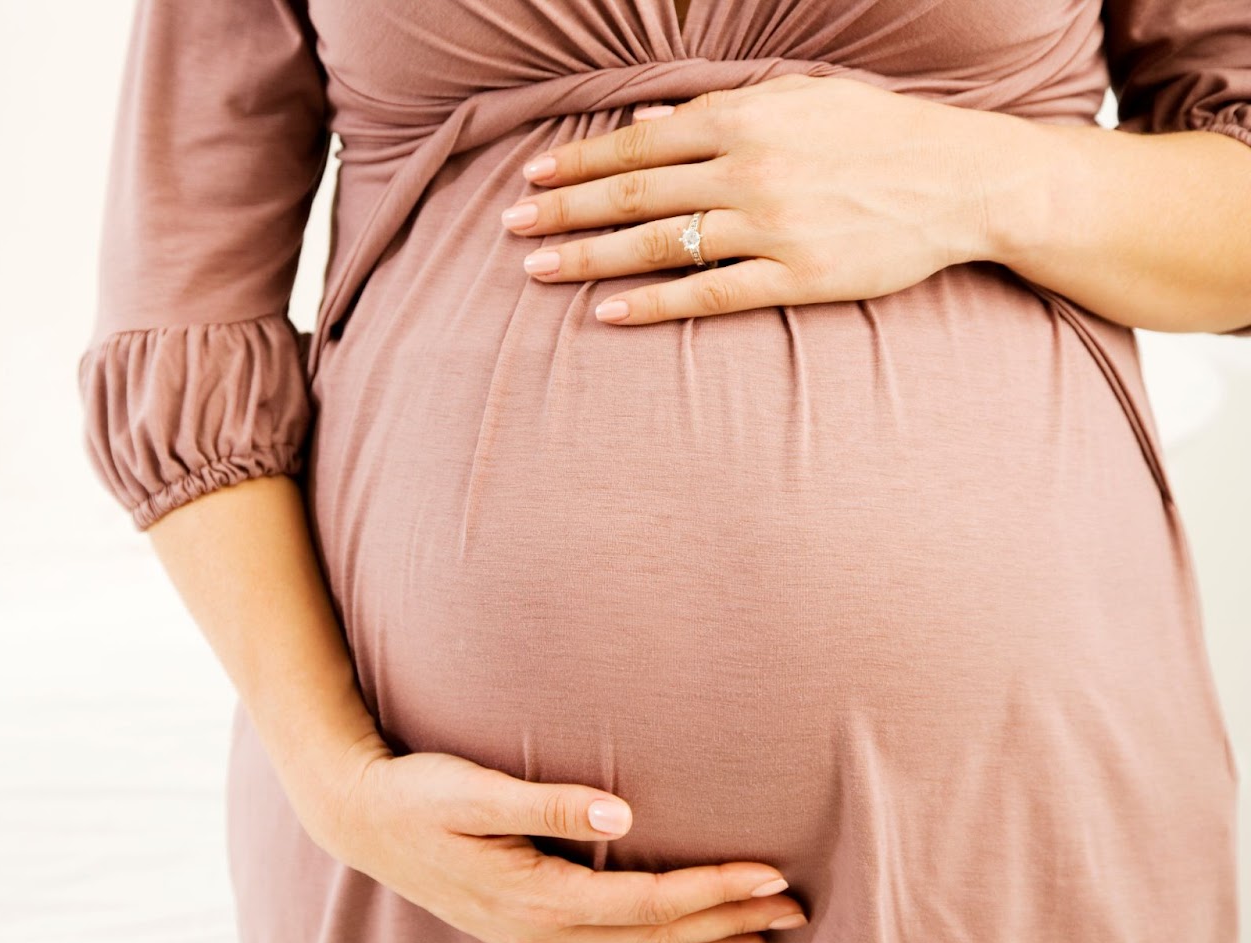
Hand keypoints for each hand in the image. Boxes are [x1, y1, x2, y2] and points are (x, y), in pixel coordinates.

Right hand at [311, 746, 809, 942]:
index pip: (650, 904)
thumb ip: (548, 802)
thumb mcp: (474, 789)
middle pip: (658, 940)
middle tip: (796, 911)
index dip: (715, 892)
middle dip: (729, 924)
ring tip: (762, 941)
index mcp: (539, 897)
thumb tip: (622, 808)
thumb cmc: (418, 795)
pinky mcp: (525, 935)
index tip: (772, 875)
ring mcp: (535, 942)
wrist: (361, 821)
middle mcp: (544, 933)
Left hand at [501, 72, 1002, 324]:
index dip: (579, 161)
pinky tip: (606, 313)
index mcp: (746, 119)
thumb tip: (652, 120)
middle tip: (510, 229)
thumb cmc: (880, 132)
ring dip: (589, 257)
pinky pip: (708, 294)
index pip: (639, 143)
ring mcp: (772, 227)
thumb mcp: (802, 97)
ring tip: (537, 270)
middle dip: (563, 211)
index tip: (531, 178)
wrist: (964, 180)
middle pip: (633, 193)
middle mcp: (750, 169)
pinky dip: (652, 304)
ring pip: (658, 244)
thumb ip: (723, 108)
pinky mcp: (797, 278)